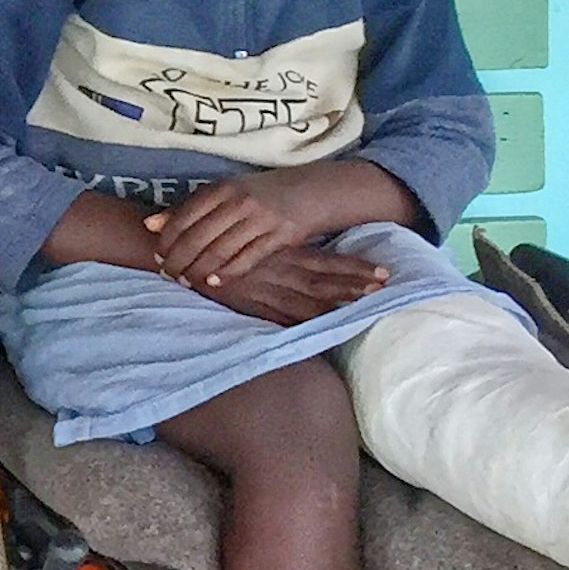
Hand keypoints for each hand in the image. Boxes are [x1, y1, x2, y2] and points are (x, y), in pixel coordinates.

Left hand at [144, 175, 325, 290]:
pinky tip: (213, 283)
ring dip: (198, 271)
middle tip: (168, 275)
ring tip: (187, 282)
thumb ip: (188, 209)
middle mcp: (239, 201)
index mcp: (221, 188)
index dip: (166, 241)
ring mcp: (260, 218)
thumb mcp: (225, 193)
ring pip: (219, 251)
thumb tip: (149, 225)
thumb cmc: (261, 194)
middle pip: (197, 238)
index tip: (158, 257)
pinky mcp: (280, 235)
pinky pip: (246, 259)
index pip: (183, 218)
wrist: (312, 191)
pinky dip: (226, 274)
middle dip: (178, 261)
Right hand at [199, 246, 391, 327]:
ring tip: (368, 307)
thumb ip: (276, 247)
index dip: (355, 267)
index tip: (383, 271)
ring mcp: (267, 292)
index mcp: (283, 253)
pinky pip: (283, 319)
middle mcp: (280, 273)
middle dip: (356, 285)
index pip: (327, 262)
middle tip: (386, 288)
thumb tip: (306, 252)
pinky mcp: (252, 308)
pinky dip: (305, 325)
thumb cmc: (218, 241)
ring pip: (310, 302)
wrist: (182, 253)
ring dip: (339, 305)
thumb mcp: (251, 238)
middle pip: (326, 282)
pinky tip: (325, 331)